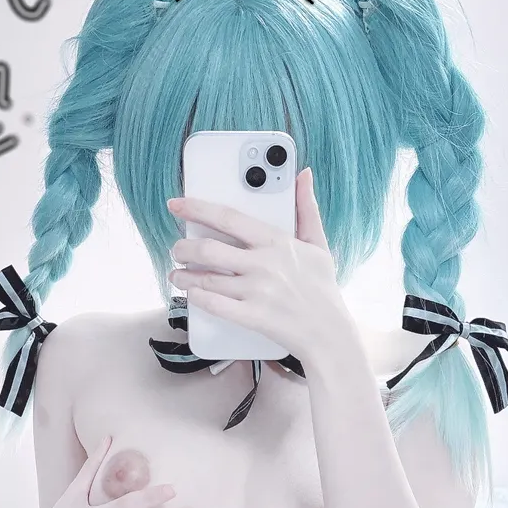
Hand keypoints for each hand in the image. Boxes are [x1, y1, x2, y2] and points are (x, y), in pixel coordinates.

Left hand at [167, 167, 351, 365]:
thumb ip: (307, 208)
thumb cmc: (322, 288)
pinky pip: (214, 304)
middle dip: (184, 247)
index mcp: (276, 242)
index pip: (229, 218)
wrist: (330, 333)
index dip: (197, 209)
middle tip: (178, 248)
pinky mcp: (252, 317)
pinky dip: (196, 297)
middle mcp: (263, 264)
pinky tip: (191, 293)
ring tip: (178, 274)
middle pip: (209, 248)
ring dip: (184, 275)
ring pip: (205, 278)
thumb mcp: (318, 244)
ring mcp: (256, 292)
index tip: (177, 205)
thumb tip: (304, 175)